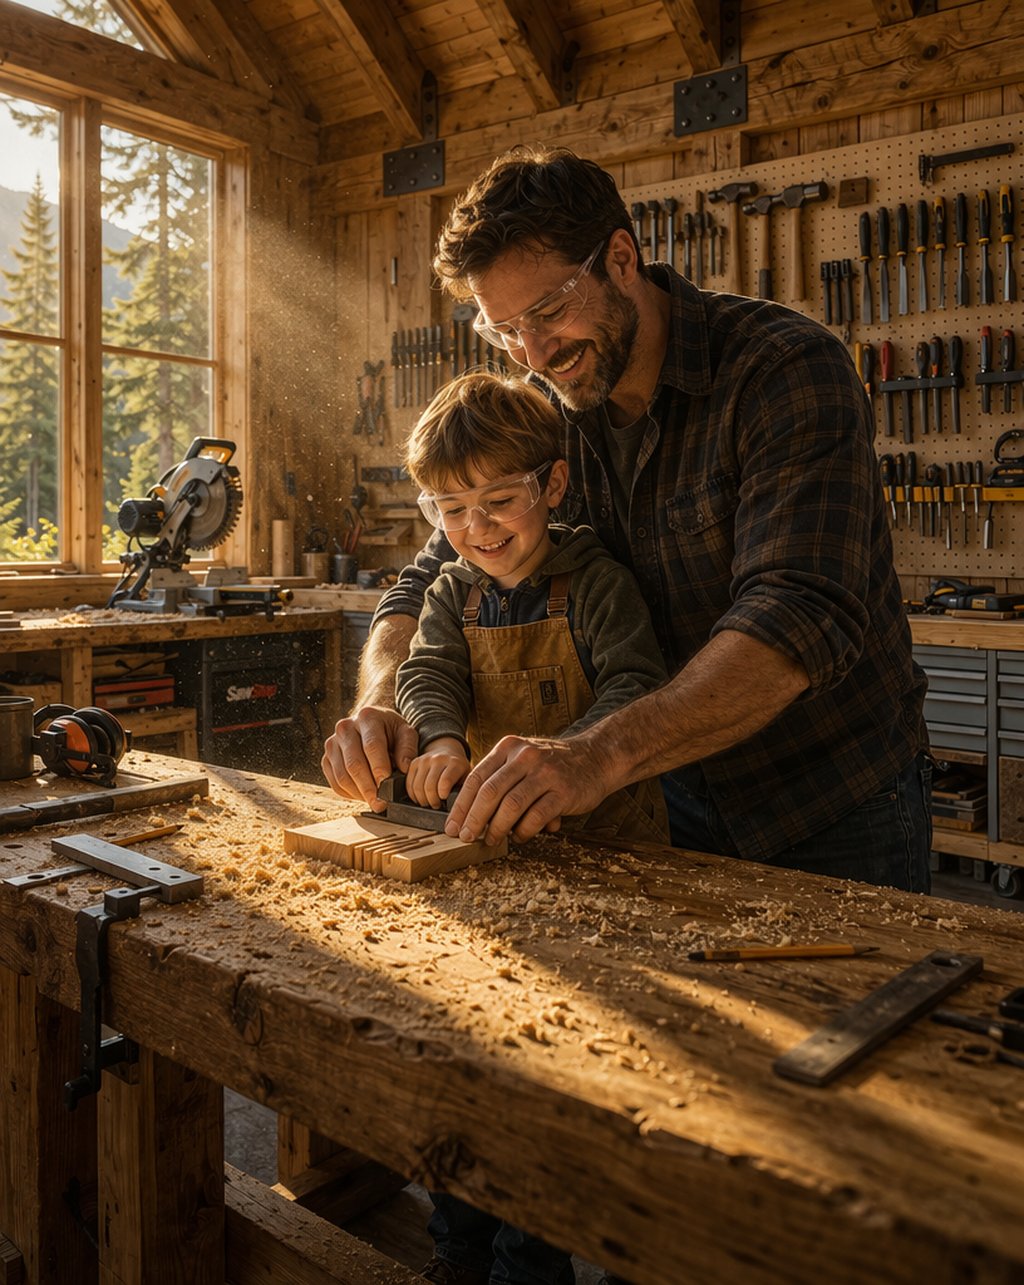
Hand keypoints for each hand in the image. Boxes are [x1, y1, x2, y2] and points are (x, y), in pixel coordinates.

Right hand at [321, 706, 419, 809]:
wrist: (373, 726)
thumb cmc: (391, 731)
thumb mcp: (405, 733)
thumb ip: (408, 748)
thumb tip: (404, 768)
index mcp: (367, 717)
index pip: (372, 746)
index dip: (379, 768)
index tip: (387, 785)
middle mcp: (345, 728)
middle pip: (354, 764)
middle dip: (368, 787)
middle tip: (380, 803)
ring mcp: (332, 743)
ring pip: (342, 776)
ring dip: (359, 793)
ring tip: (374, 801)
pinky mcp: (326, 758)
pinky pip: (335, 782)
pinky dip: (349, 793)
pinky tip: (363, 795)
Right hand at [406, 738, 470, 808]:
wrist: (447, 752)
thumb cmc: (458, 770)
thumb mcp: (467, 778)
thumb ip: (463, 790)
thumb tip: (456, 808)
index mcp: (455, 763)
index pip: (445, 781)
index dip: (442, 795)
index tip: (444, 800)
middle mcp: (439, 759)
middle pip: (429, 787)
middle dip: (432, 802)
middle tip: (437, 806)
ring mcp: (424, 760)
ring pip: (417, 787)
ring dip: (422, 800)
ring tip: (430, 803)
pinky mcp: (414, 763)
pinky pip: (409, 784)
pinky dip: (413, 795)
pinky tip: (421, 798)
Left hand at [444, 734, 613, 843]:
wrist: (595, 757)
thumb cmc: (551, 765)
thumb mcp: (521, 759)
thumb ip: (498, 778)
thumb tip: (467, 812)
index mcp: (508, 747)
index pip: (476, 778)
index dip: (461, 805)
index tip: (452, 826)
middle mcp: (525, 756)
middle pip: (490, 792)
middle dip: (474, 819)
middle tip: (466, 837)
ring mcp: (545, 773)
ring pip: (511, 806)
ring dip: (497, 828)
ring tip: (491, 840)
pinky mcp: (564, 791)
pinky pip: (536, 817)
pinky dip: (524, 831)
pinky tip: (519, 837)